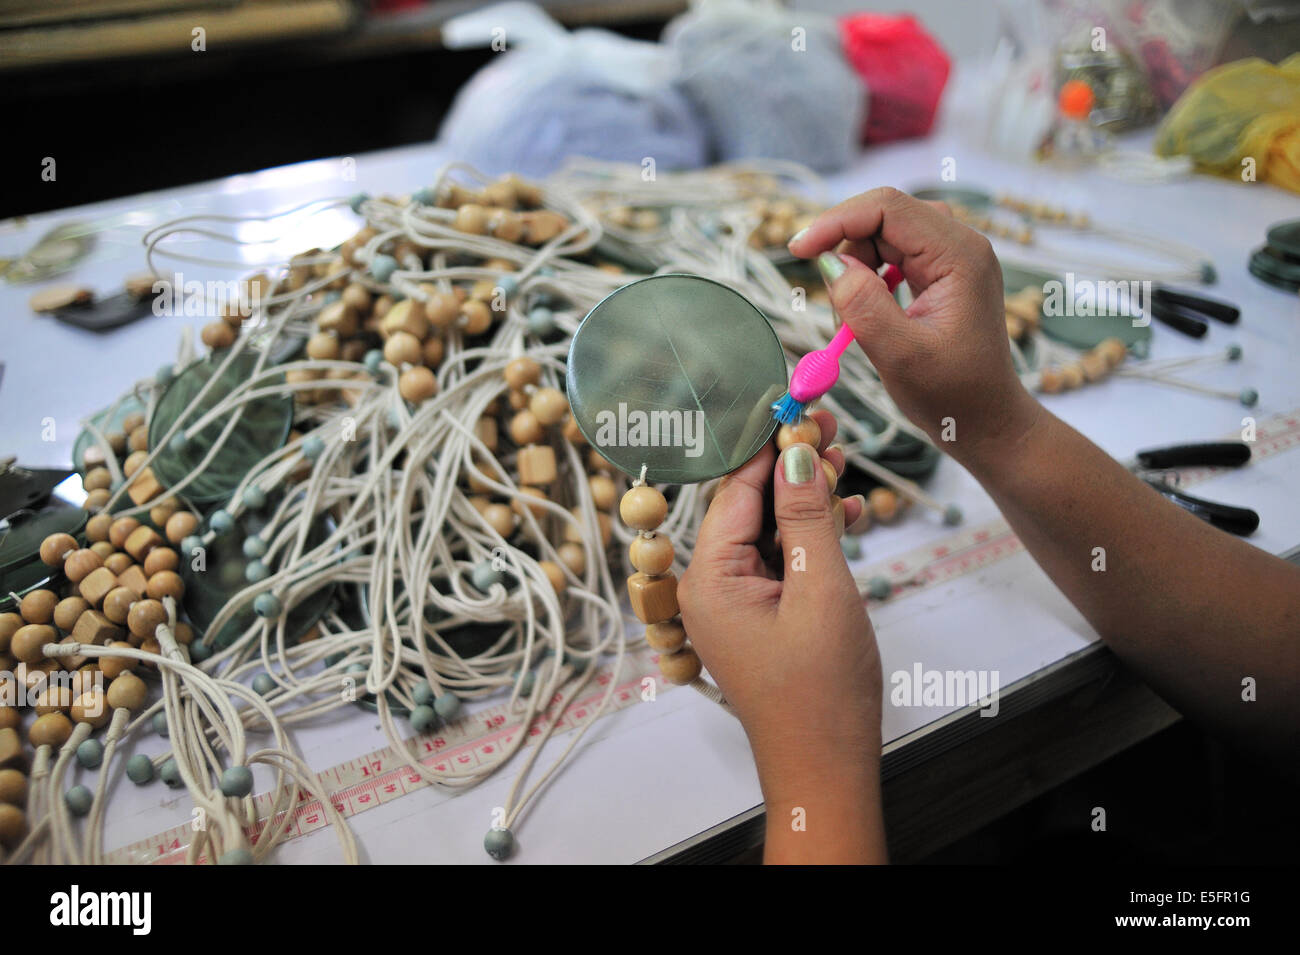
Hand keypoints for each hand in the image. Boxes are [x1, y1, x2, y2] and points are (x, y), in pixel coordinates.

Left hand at [678, 412, 884, 860]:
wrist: (826, 766)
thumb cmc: (821, 692)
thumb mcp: (821, 588)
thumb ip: (807, 515)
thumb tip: (796, 452)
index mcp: (709, 577)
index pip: (737, 488)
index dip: (771, 442)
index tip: (801, 402)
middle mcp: (709, 585)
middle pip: (748, 502)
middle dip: (788, 462)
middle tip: (829, 423)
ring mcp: (732, 601)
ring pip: (765, 527)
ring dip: (803, 495)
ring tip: (843, 458)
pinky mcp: (757, 614)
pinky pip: (776, 558)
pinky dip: (808, 534)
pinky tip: (844, 511)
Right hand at [789, 187, 1040, 469]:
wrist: (988, 421)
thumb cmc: (953, 396)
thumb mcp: (900, 355)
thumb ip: (863, 303)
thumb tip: (830, 262)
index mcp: (959, 255)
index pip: (887, 208)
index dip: (836, 221)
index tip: (798, 251)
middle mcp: (960, 245)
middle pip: (884, 215)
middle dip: (845, 248)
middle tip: (830, 299)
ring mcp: (952, 257)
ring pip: (884, 233)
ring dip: (855, 266)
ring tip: (853, 318)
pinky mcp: (942, 273)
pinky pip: (893, 254)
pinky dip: (868, 277)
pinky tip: (868, 312)